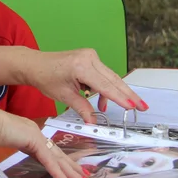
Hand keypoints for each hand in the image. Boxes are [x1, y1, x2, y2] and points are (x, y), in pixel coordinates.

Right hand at [0, 111, 85, 177]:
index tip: (64, 168)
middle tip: (82, 176)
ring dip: (69, 172)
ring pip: (57, 158)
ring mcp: (35, 136)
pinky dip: (58, 173)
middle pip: (55, 154)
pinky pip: (49, 162)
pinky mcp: (35, 141)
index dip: (55, 161)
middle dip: (69, 166)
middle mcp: (33, 133)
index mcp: (23, 134)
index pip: (44, 151)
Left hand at [23, 49, 146, 122]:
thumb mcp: (64, 96)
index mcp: (81, 66)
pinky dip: (106, 87)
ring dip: (116, 93)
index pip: (105, 86)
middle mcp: (88, 58)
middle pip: (113, 80)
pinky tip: (103, 101)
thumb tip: (94, 122)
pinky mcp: (90, 57)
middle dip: (128, 95)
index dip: (120, 98)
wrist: (35, 64)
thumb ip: (82, 109)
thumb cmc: (46, 78)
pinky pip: (103, 74)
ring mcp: (90, 55)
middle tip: (142, 106)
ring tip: (125, 107)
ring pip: (110, 77)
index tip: (133, 107)